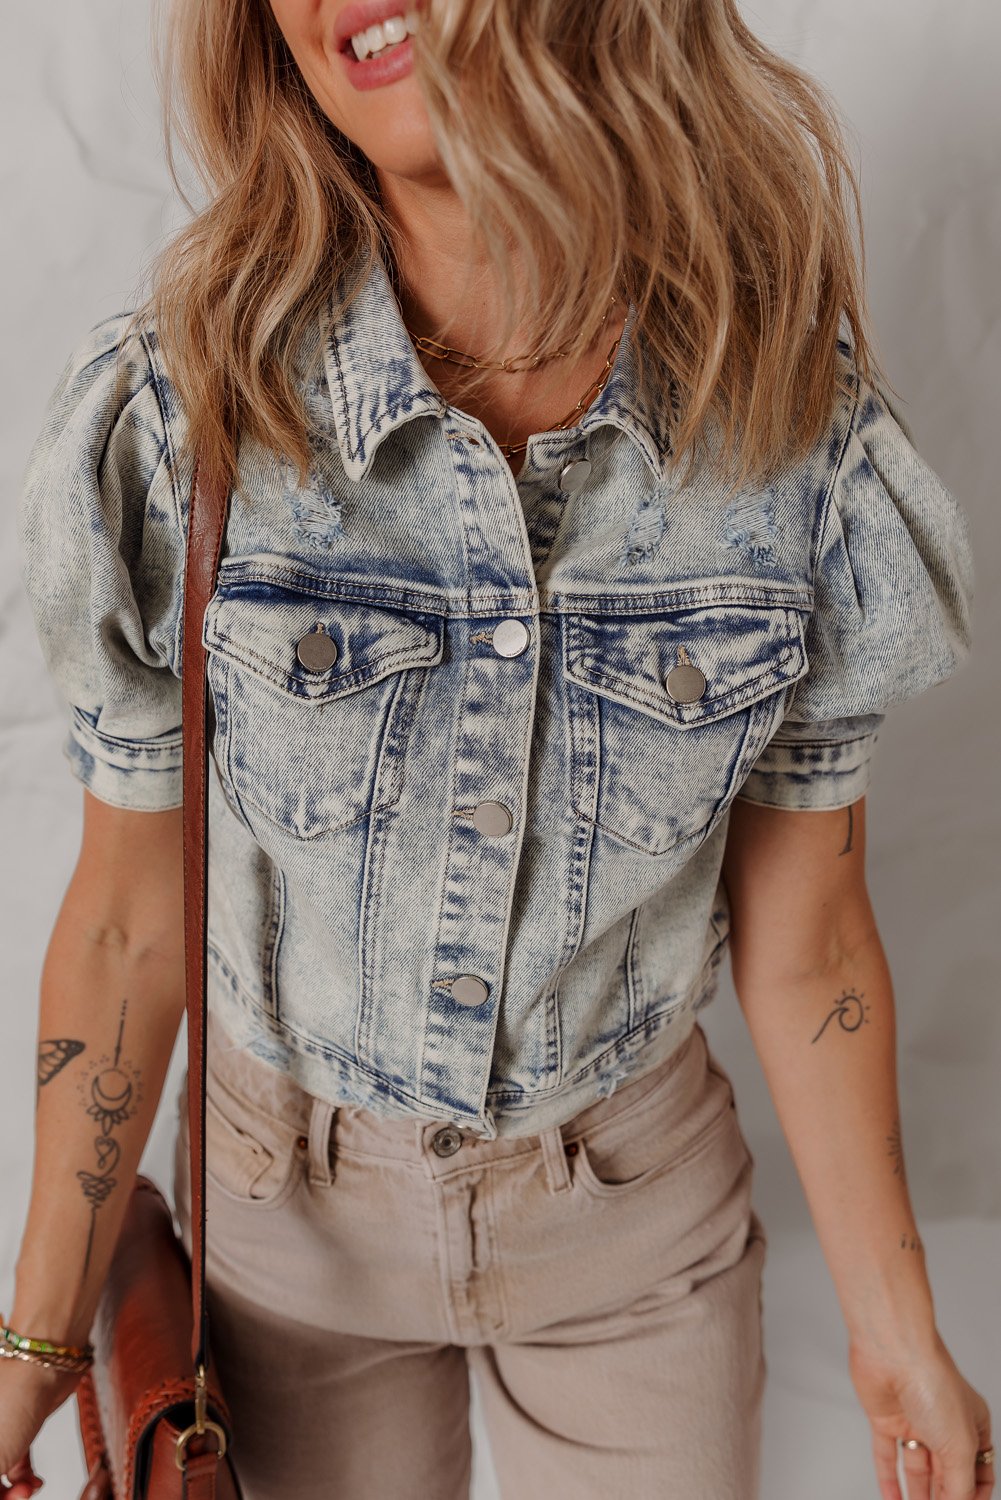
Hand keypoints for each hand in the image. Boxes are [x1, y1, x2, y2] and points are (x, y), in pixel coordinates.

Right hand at [0, 1357, 82, 1496]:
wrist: (47, 1362)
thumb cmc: (12, 1399)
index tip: (0, 1497)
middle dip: (0, 1498)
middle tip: (15, 1497)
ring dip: (11, 1493)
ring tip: (25, 1490)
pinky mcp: (16, 1433)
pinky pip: (13, 1468)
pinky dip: (22, 1480)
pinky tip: (32, 1482)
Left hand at [849, 1328, 993, 1499]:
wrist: (893, 1351)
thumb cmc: (934, 1385)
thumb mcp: (960, 1447)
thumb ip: (959, 1486)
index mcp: (974, 1426)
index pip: (979, 1472)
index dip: (973, 1496)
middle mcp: (945, 1424)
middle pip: (946, 1474)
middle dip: (943, 1499)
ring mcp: (915, 1421)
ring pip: (917, 1469)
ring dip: (917, 1496)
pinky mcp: (886, 1419)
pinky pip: (886, 1456)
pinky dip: (888, 1480)